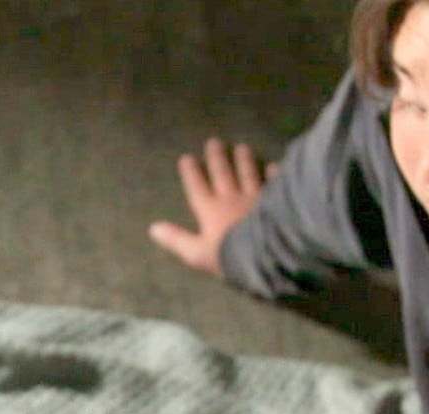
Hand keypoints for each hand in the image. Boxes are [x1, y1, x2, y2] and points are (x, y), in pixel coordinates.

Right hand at [148, 138, 274, 276]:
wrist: (266, 253)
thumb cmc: (229, 256)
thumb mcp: (196, 254)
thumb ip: (176, 239)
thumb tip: (153, 228)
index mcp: (210, 211)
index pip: (198, 188)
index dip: (191, 174)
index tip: (186, 158)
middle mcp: (231, 199)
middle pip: (223, 175)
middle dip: (217, 159)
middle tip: (214, 142)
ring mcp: (255, 198)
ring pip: (248, 174)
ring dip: (244, 161)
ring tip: (242, 147)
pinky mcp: (275, 201)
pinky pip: (273, 184)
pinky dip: (273, 174)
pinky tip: (274, 165)